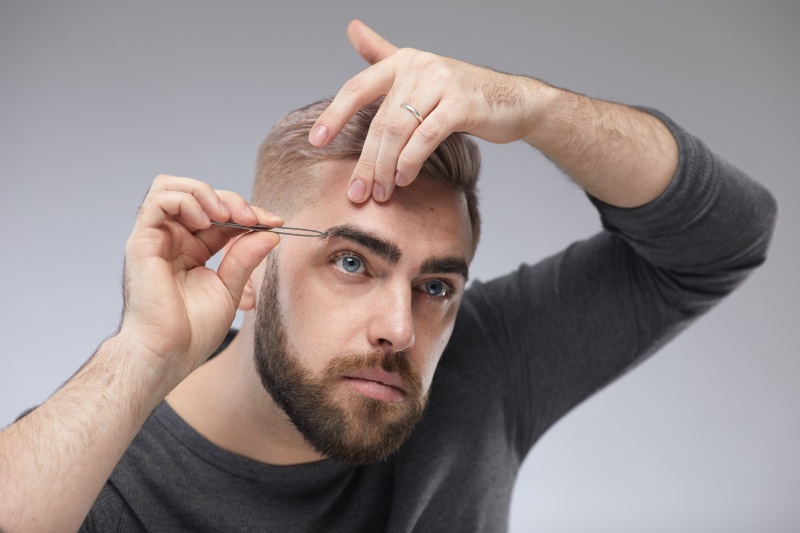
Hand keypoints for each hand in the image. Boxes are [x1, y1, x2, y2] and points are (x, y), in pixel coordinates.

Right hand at [116, 174, 281, 382]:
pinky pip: (158, 199)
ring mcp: (155, 238)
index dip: (248, 212)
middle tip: (255, 219)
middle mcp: (172, 240)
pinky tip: (206, 222)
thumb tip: (270, 232)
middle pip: (199, 195)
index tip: (274, 222)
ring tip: (228, 216)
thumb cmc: (192, 331)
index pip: (220, 215)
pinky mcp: (142, 241)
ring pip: (173, 187)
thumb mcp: (230, 288)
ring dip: (207, 193)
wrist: (168, 354)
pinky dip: (186, 201)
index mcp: (192, 249)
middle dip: (232, 200)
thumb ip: (246, 258)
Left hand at [309, 20, 545, 202]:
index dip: (334, 115)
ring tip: (382, 193)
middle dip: (366, 161)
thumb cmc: (462, 94)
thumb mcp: (420, 74)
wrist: (514, 102)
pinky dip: (411, 161)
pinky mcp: (461, 104)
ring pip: (399, 131)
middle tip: (357, 192)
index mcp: (403, 61)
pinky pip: (426, 136)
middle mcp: (419, 66)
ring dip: (386, 167)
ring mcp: (441, 83)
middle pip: (380, 121)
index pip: (358, 88)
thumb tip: (352, 28)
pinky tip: (404, 179)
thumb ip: (383, 56)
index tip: (316, 141)